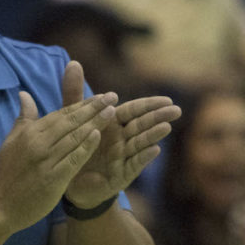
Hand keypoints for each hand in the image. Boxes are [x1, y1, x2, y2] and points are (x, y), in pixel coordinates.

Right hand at [0, 86, 119, 234]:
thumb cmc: (6, 174)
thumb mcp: (11, 141)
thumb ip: (23, 118)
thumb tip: (24, 94)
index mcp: (29, 132)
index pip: (61, 114)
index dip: (82, 104)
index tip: (100, 96)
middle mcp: (38, 143)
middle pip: (70, 121)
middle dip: (93, 108)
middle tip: (112, 97)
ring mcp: (46, 161)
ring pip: (74, 137)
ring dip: (94, 123)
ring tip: (111, 112)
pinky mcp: (53, 178)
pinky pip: (73, 159)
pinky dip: (86, 146)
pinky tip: (98, 136)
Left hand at [60, 61, 180, 207]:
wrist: (69, 181)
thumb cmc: (77, 147)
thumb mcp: (73, 118)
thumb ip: (74, 92)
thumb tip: (73, 62)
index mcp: (112, 124)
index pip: (133, 111)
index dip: (149, 105)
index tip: (167, 99)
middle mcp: (121, 139)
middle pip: (141, 125)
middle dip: (158, 117)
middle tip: (175, 110)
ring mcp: (123, 156)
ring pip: (140, 143)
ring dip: (153, 135)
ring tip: (167, 127)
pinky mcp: (121, 174)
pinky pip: (133, 164)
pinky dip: (143, 157)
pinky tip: (155, 150)